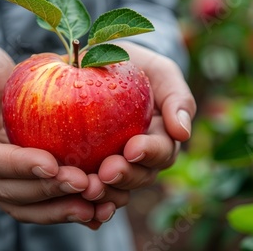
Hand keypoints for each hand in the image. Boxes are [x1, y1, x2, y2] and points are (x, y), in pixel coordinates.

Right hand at [0, 43, 115, 226]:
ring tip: (95, 206)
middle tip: (85, 184)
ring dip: (60, 209)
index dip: (20, 166)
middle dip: (49, 191)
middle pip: (11, 192)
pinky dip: (66, 209)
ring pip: (26, 207)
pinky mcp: (17, 185)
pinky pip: (40, 205)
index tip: (52, 164)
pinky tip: (95, 211)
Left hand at [93, 41, 195, 191]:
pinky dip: (82, 193)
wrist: (93, 59)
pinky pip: (89, 184)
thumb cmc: (133, 63)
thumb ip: (176, 97)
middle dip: (126, 177)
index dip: (150, 154)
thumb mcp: (160, 71)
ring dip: (105, 191)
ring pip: (116, 187)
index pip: (162, 152)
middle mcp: (141, 156)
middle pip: (140, 176)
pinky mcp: (89, 166)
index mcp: (161, 137)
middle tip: (106, 172)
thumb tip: (183, 133)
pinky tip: (70, 189)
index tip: (132, 149)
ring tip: (87, 186)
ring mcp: (115, 162)